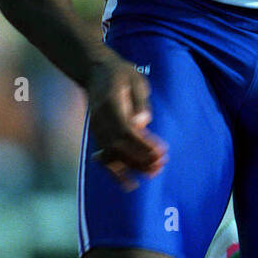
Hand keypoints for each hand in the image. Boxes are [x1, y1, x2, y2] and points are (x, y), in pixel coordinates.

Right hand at [86, 53, 166, 190]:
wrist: (95, 72)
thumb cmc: (121, 74)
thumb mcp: (135, 80)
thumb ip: (139, 101)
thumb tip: (142, 122)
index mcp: (109, 104)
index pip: (125, 130)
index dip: (142, 144)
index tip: (160, 151)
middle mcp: (99, 120)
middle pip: (118, 146)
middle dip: (141, 159)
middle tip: (162, 163)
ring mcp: (96, 130)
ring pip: (111, 156)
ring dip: (132, 167)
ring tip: (154, 173)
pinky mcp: (97, 136)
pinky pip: (104, 159)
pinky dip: (116, 174)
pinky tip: (130, 185)